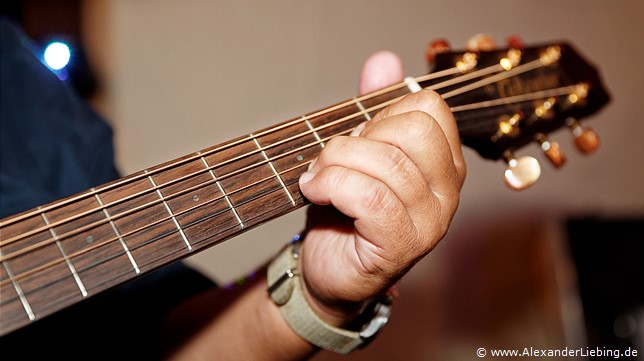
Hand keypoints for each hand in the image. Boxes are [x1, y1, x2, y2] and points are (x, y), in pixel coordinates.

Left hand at [297, 50, 465, 324]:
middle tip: (329, 160)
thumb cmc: (344, 212)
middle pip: (412, 131)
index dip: (381, 115)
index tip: (357, 139)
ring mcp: (430, 221)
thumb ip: (372, 106)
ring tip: (315, 178)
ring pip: (386, 163)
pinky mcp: (402, 244)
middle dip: (357, 138)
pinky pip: (369, 195)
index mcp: (443, 163)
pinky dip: (331, 186)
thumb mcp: (357, 152)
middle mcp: (448, 192)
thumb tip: (385, 60)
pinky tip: (315, 192)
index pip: (429, 109)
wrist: (327, 270)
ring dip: (334, 163)